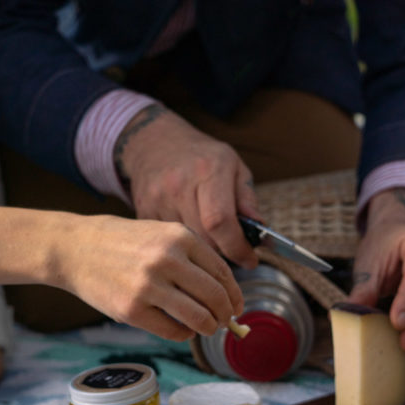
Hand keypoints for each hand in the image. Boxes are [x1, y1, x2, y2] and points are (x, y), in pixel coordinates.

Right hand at [54, 214, 243, 340]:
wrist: (76, 248)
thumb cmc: (122, 243)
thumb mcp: (161, 233)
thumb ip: (192, 257)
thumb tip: (225, 293)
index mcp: (180, 237)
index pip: (222, 273)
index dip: (234, 295)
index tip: (237, 306)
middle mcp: (167, 259)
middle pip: (215, 297)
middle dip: (225, 314)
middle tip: (225, 322)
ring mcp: (148, 286)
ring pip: (198, 317)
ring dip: (208, 328)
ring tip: (206, 328)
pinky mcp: (132, 309)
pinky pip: (172, 331)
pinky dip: (184, 334)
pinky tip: (182, 329)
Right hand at [115, 105, 260, 268]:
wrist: (154, 144)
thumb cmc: (201, 157)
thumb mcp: (233, 166)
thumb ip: (247, 199)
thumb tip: (260, 233)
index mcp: (208, 170)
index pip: (220, 222)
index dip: (237, 247)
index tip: (249, 259)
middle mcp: (179, 185)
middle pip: (204, 239)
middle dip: (222, 251)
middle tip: (230, 246)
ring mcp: (157, 200)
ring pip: (185, 245)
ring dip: (201, 250)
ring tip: (207, 235)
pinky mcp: (143, 212)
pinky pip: (168, 241)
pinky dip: (181, 244)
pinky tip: (186, 229)